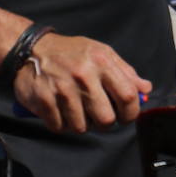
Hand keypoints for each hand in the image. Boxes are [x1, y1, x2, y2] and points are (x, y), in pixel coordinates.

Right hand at [11, 32, 151, 133]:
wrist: (30, 48)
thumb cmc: (70, 52)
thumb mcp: (100, 52)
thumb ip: (124, 71)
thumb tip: (145, 89)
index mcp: (101, 62)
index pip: (127, 96)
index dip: (131, 113)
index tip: (125, 116)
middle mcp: (83, 75)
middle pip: (106, 119)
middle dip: (104, 122)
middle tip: (97, 114)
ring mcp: (62, 89)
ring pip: (82, 127)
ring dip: (80, 123)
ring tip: (75, 108)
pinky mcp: (44, 100)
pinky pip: (60, 127)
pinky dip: (61, 123)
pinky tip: (59, 109)